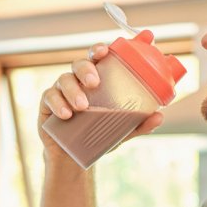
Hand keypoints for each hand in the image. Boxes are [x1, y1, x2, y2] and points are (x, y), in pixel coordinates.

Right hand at [38, 43, 163, 157]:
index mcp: (97, 79)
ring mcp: (61, 90)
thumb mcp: (121, 130)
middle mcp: (78, 80)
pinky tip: (67, 114)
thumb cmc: (99, 134)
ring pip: (64, 79)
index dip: (100, 49)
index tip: (105, 50)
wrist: (75, 157)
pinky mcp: (47, 104)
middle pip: (79, 64)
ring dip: (73, 90)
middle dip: (86, 69)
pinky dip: (58, 103)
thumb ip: (138, 123)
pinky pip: (49, 97)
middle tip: (95, 82)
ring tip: (83, 106)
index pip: (98, 57)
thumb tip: (159, 117)